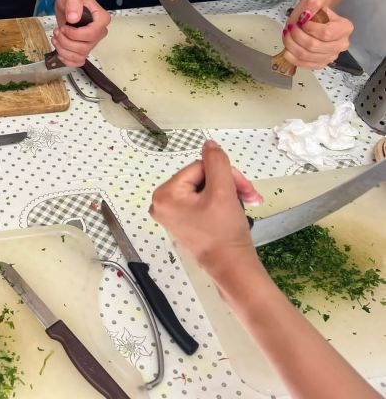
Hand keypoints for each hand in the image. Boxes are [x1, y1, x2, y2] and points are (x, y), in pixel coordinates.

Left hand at [53, 0, 109, 65]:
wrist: (68, 1)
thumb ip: (73, 4)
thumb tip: (73, 18)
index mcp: (101, 19)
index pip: (92, 34)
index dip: (75, 34)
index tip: (65, 27)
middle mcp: (99, 32)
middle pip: (84, 48)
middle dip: (66, 42)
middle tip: (57, 31)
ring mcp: (91, 42)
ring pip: (80, 56)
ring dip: (63, 50)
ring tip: (56, 38)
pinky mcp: (83, 47)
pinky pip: (78, 61)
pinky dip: (67, 60)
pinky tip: (59, 51)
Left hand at [149, 140, 262, 276]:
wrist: (232, 266)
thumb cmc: (224, 231)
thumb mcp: (223, 190)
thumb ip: (216, 162)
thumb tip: (209, 144)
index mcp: (165, 194)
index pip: (199, 167)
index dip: (224, 174)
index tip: (244, 187)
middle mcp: (161, 203)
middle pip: (201, 178)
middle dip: (228, 184)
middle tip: (250, 196)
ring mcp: (171, 214)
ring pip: (204, 189)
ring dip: (227, 193)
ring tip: (245, 203)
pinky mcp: (182, 221)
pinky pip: (201, 201)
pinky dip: (219, 202)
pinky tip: (232, 211)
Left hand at [282, 0, 352, 69]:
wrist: (313, 17)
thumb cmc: (315, 9)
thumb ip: (315, 0)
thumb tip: (312, 5)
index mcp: (345, 28)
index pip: (325, 33)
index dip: (309, 28)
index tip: (301, 20)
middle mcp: (341, 45)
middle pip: (314, 46)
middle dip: (297, 36)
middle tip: (291, 27)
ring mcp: (331, 56)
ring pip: (306, 55)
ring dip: (292, 45)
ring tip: (287, 35)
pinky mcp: (319, 64)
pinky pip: (304, 65)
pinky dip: (292, 57)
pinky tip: (287, 49)